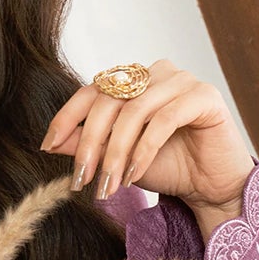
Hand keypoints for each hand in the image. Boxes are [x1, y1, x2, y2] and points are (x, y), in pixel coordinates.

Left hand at [39, 59, 255, 213]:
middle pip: (110, 100)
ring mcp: (182, 80)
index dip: (67, 116)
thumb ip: (87, 145)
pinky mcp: (205, 95)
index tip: (47, 146)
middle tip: (82, 179)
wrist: (210, 187)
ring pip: (135, 111)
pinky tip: (134, 175)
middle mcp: (157, 73)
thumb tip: (51, 142)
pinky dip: (144, 150)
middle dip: (91, 143)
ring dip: (116, 152)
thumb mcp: (116, 158)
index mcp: (134, 81)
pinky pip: (164, 119)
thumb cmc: (167, 168)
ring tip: (109, 185)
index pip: (92, 90)